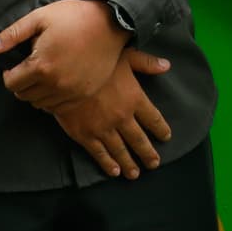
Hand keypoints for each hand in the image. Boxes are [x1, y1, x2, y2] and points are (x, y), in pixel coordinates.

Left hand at [0, 0, 132, 114]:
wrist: (112, 22)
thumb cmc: (74, 16)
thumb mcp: (40, 18)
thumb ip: (12, 35)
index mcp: (41, 65)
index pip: (11, 83)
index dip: (9, 74)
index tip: (15, 65)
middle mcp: (56, 84)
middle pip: (24, 96)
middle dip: (22, 83)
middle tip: (30, 69)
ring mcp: (72, 92)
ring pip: (40, 104)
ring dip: (37, 93)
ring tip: (44, 75)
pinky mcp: (85, 94)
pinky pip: (59, 107)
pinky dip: (53, 99)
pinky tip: (57, 82)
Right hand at [53, 50, 173, 179]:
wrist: (64, 73)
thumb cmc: (95, 60)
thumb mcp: (124, 56)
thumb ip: (146, 63)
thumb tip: (166, 66)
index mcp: (135, 99)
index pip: (153, 119)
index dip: (161, 129)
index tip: (166, 137)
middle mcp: (122, 117)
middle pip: (139, 140)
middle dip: (148, 153)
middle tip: (154, 163)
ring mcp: (104, 128)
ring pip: (121, 151)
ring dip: (130, 163)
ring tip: (135, 174)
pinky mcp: (85, 135)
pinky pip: (99, 153)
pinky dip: (108, 164)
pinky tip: (115, 171)